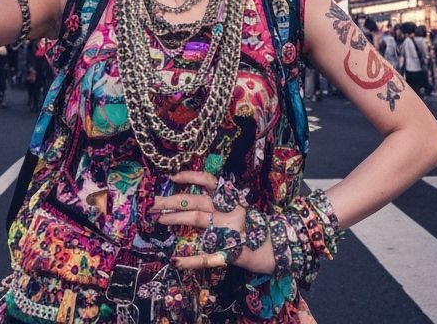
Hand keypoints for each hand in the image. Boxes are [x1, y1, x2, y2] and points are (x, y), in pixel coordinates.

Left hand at [150, 171, 273, 274]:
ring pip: (198, 219)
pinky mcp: (232, 253)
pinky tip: (176, 261)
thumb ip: (223, 207)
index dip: (191, 177)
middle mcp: (232, 212)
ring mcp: (231, 232)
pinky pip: (207, 256)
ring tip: (159, 219)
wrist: (283, 251)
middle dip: (172, 201)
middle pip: (197, 201)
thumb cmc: (259, 231)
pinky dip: (190, 260)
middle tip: (153, 203)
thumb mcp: (242, 212)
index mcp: (234, 201)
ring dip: (176, 218)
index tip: (172, 177)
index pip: (211, 182)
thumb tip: (195, 202)